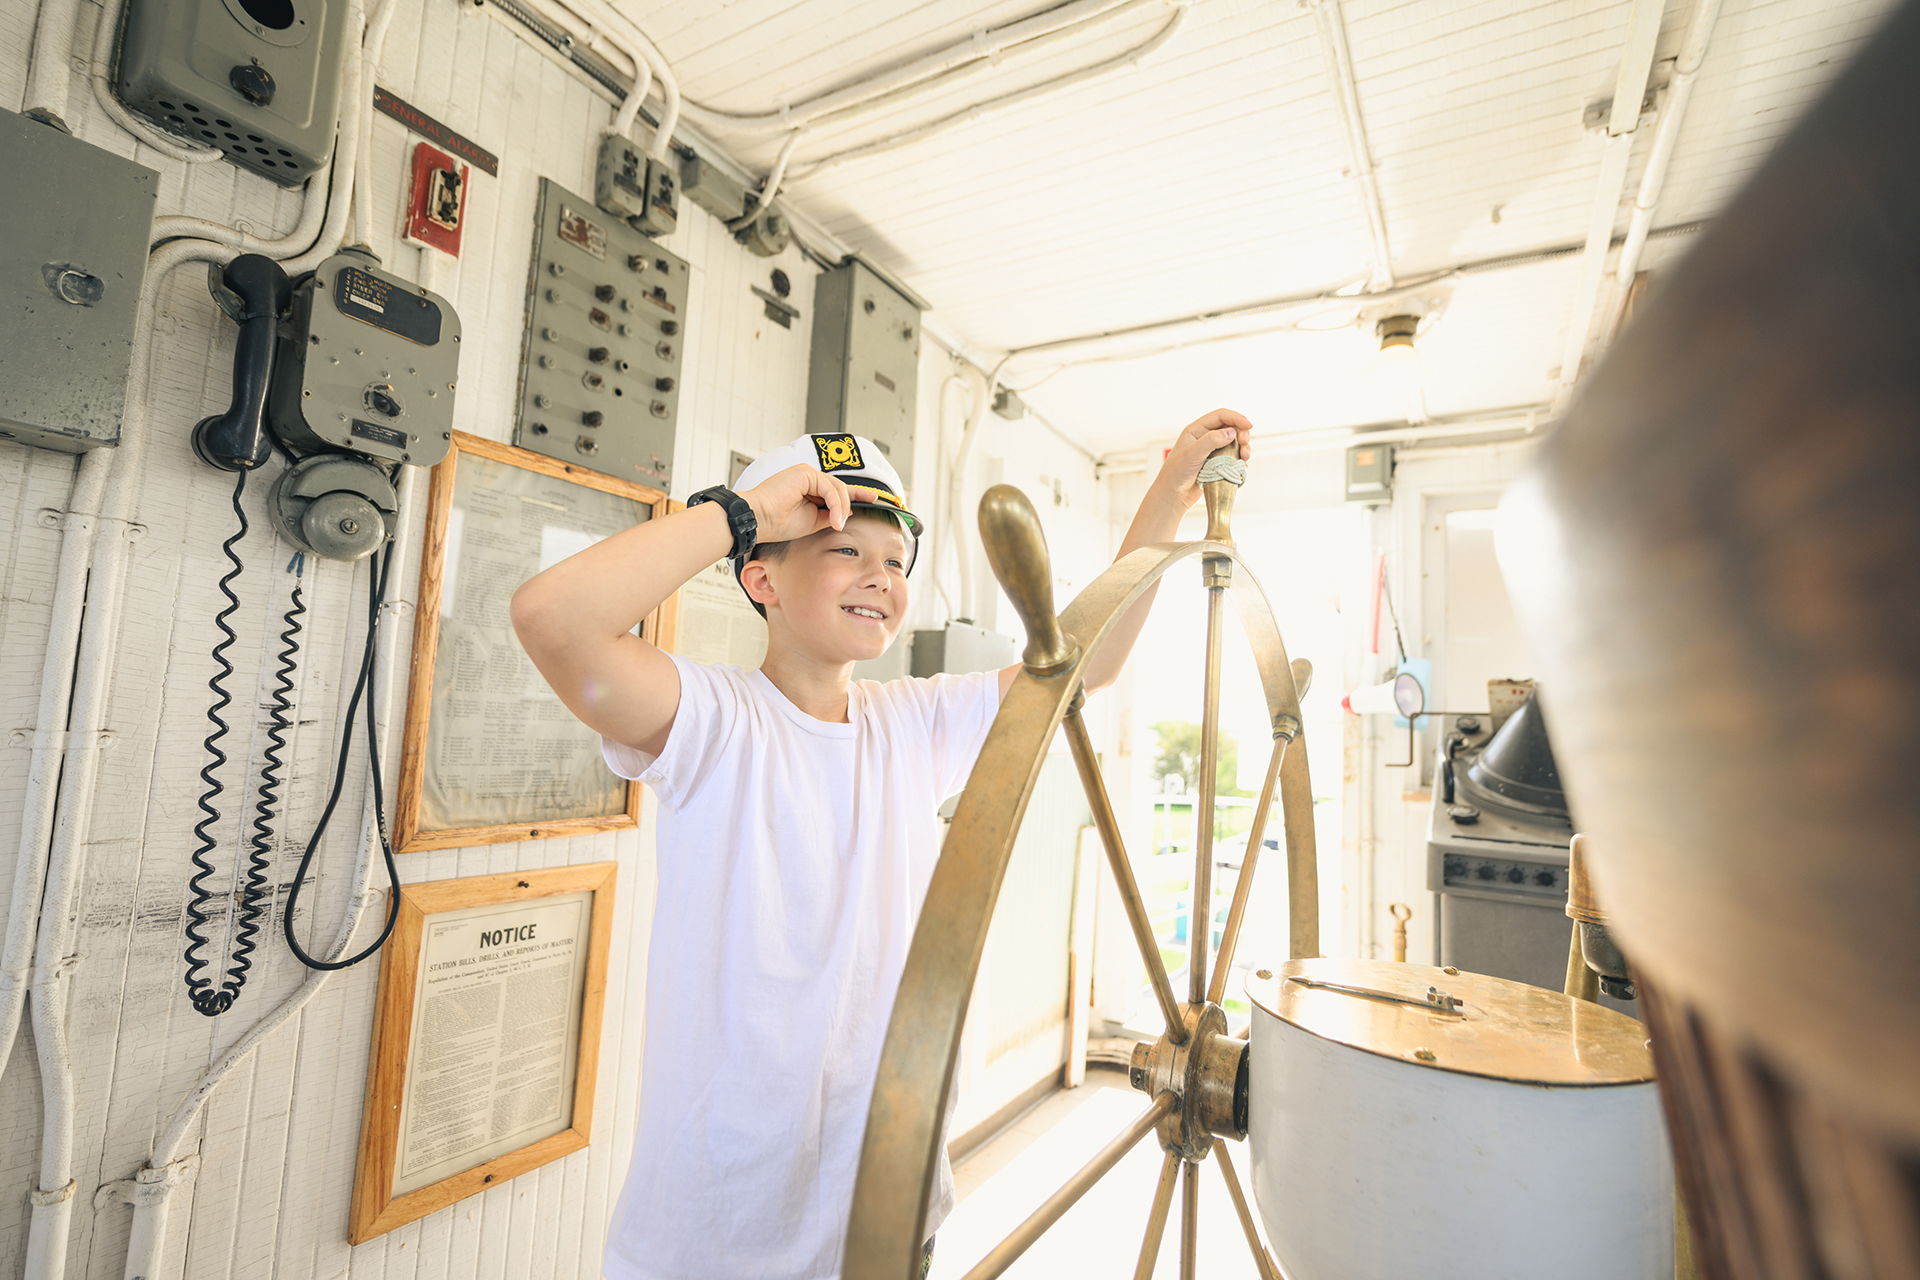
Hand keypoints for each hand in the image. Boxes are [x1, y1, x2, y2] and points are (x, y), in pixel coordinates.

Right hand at [739, 466, 874, 544]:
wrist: (758, 521)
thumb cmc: (778, 523)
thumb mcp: (812, 522)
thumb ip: (829, 515)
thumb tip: (848, 512)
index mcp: (809, 489)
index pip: (837, 490)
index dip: (857, 494)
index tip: (874, 498)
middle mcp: (809, 479)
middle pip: (840, 488)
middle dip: (856, 497)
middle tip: (872, 502)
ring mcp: (807, 474)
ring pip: (837, 489)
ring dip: (841, 508)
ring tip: (838, 525)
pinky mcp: (805, 473)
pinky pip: (830, 489)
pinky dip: (835, 504)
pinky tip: (835, 520)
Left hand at [1151, 409, 1253, 509]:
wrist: (1173, 495)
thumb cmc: (1176, 474)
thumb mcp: (1192, 454)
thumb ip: (1211, 440)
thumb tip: (1231, 432)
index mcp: (1196, 430)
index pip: (1220, 416)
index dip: (1236, 418)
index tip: (1249, 426)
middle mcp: (1205, 437)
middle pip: (1231, 427)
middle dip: (1241, 434)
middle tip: (1245, 446)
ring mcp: (1212, 451)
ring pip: (1234, 443)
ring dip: (1243, 448)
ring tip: (1244, 458)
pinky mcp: (1217, 463)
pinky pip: (1233, 457)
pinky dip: (1240, 459)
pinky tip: (1241, 466)